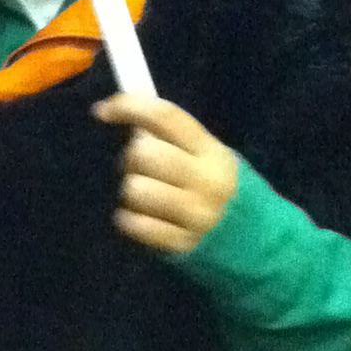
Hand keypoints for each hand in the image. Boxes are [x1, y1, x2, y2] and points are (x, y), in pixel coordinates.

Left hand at [93, 94, 239, 255]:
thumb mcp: (202, 154)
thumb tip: (121, 109)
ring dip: (130, 190)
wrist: (248, 236)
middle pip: (145, 154)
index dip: (130, 107)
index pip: (167, 117)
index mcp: (211, 151)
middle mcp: (207, 181)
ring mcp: (196, 215)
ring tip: (143, 195)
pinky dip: (129, 220)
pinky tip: (139, 217)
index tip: (102, 111)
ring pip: (135, 190)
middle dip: (131, 157)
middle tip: (138, 167)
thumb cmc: (209, 184)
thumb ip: (168, 135)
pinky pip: (137, 226)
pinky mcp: (183, 243)